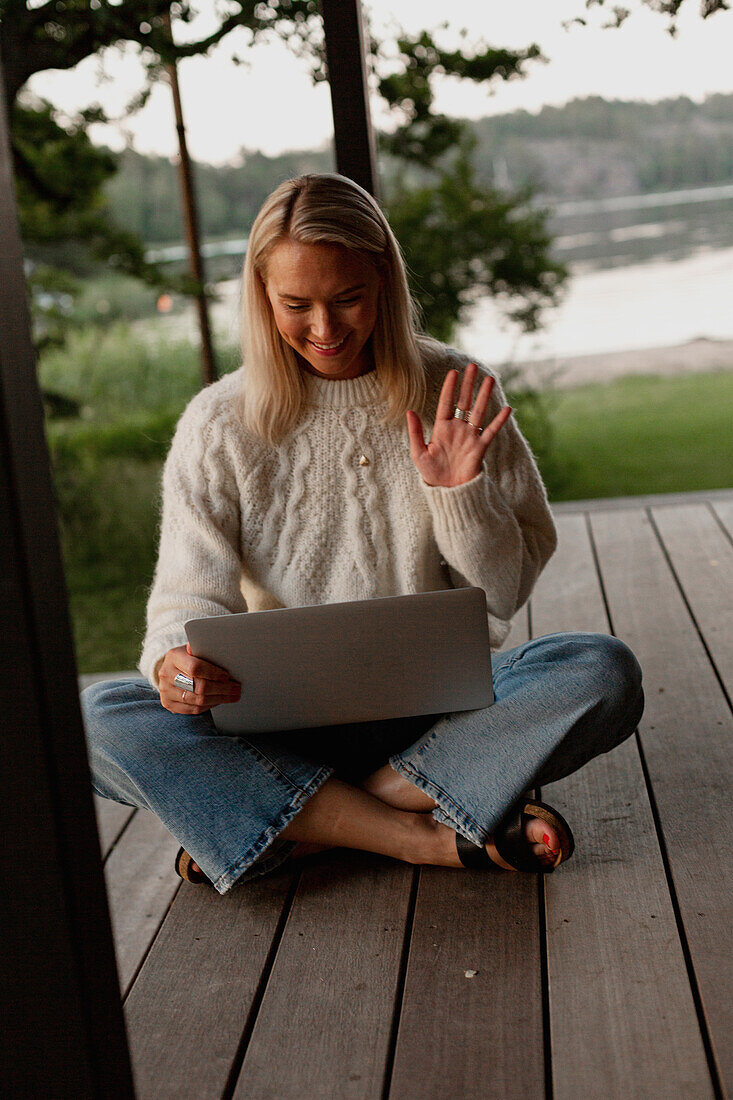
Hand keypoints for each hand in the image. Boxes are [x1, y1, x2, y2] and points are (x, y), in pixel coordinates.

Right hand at [158, 643, 240, 714]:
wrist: (170, 670)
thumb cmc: (188, 658)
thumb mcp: (194, 649)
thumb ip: (203, 649)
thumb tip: (213, 643)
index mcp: (174, 657)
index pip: (195, 668)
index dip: (213, 674)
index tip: (227, 676)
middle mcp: (166, 674)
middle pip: (198, 687)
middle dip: (221, 689)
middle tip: (236, 688)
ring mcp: (166, 691)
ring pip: (197, 700)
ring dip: (219, 699)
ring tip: (232, 696)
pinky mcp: (168, 703)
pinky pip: (193, 709)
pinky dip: (209, 706)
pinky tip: (218, 700)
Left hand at [406, 362, 511, 487]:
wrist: (447, 491)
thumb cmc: (431, 472)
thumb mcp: (418, 453)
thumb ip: (415, 432)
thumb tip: (409, 411)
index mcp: (442, 428)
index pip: (446, 403)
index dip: (450, 388)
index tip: (454, 372)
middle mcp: (457, 429)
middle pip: (464, 402)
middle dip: (468, 384)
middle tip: (473, 366)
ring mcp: (469, 437)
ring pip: (478, 412)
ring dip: (484, 396)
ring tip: (490, 379)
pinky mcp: (479, 448)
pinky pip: (490, 432)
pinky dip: (499, 421)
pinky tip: (507, 409)